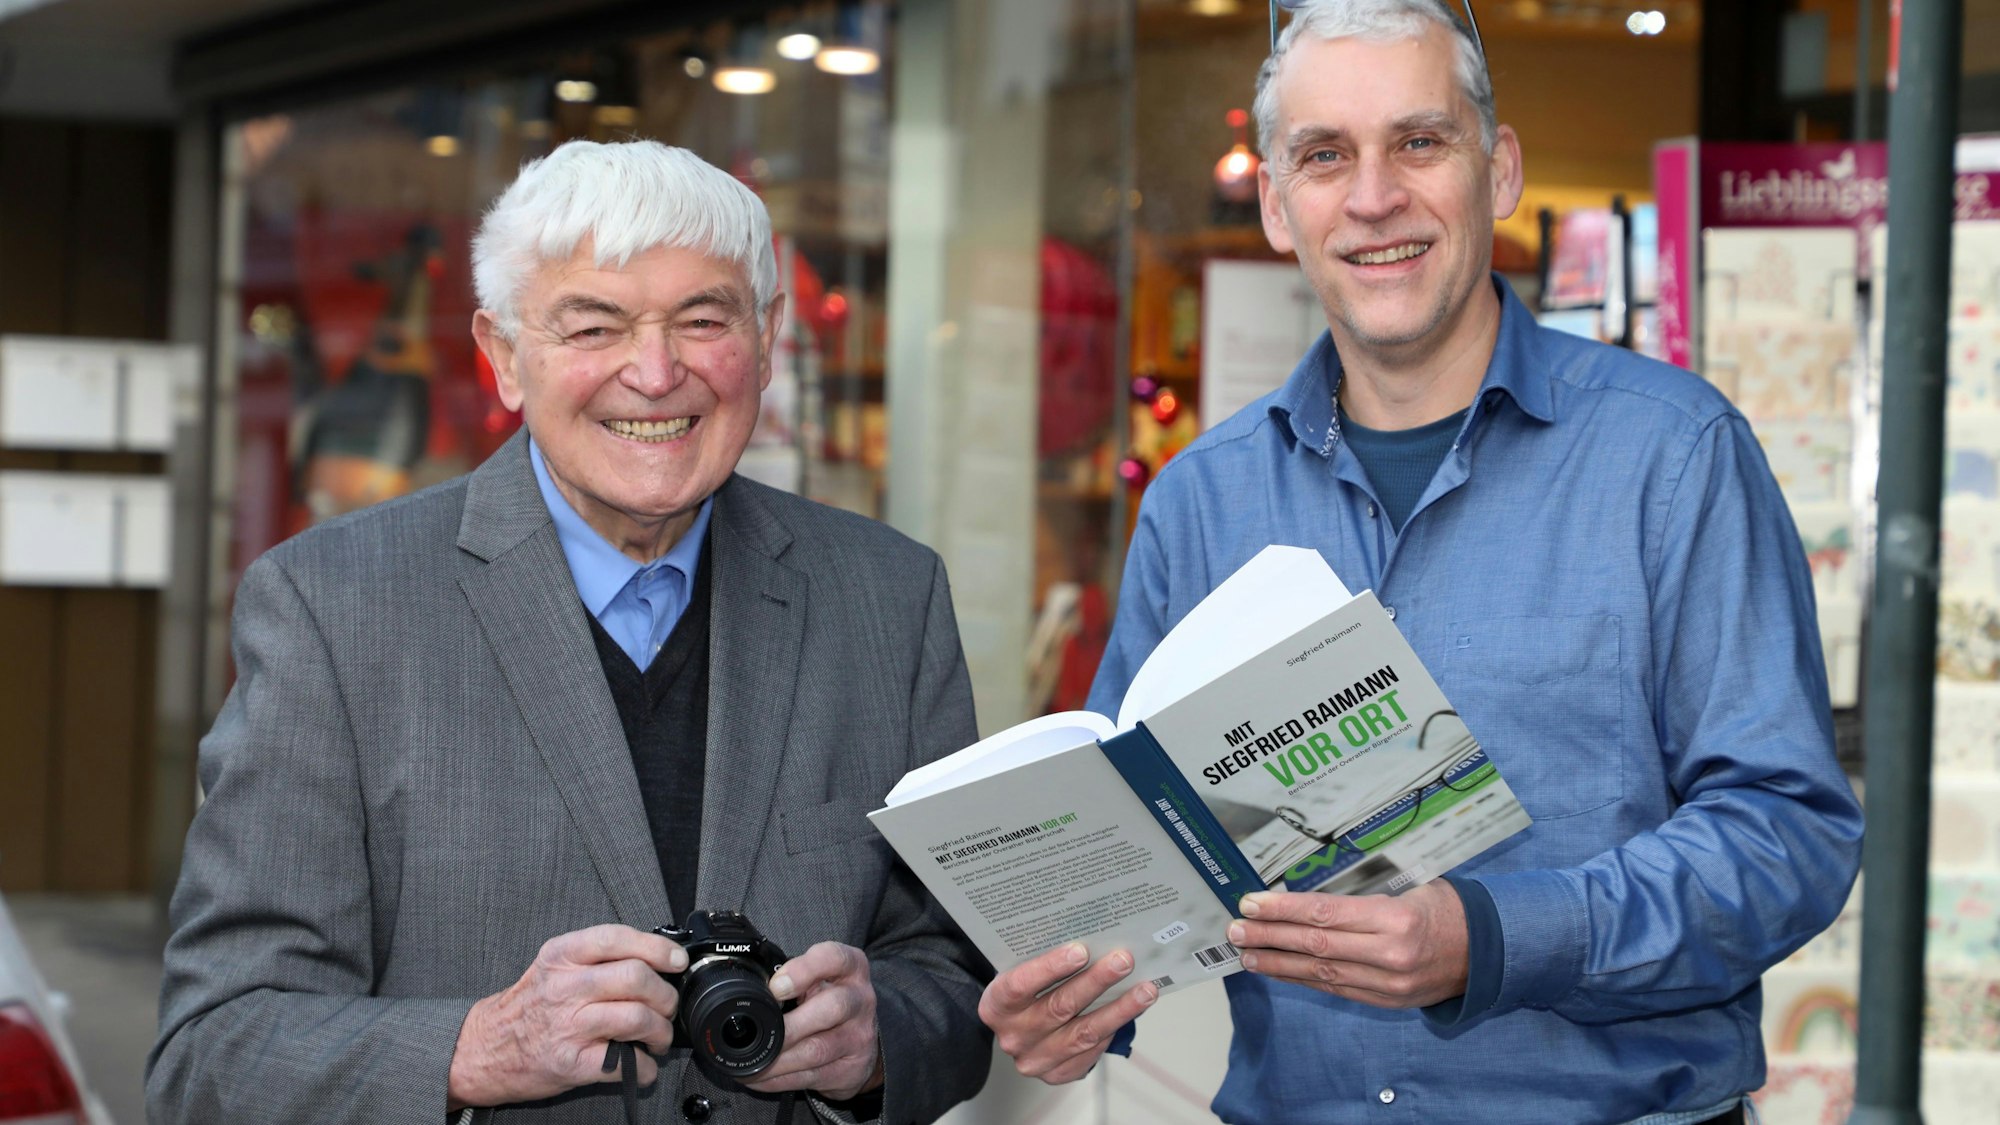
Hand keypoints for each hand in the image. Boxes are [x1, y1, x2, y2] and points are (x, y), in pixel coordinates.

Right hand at [447, 924, 685, 1109]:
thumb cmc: (527, 1007)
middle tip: (667, 1005)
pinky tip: (642, 1063)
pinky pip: (626, 1063)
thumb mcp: (551, 966)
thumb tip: (652, 958)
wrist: (483, 1050)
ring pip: (637, 1018)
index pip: (616, 938)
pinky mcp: (571, 1062)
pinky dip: (645, 1067)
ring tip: (657, 1037)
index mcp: (561, 956)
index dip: (656, 947)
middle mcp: (564, 987)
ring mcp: (568, 1026)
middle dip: (665, 994)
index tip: (676, 960)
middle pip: (636, 977)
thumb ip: (595, 958)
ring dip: (660, 1032)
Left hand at [743, 942, 882, 1101]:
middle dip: (790, 1025)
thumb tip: (753, 990)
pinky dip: (780, 1080)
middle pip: (832, 1007)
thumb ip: (793, 976)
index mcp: (851, 968)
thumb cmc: (829, 1000)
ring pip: (817, 1050)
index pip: (834, 958)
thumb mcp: (819, 979)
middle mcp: (860, 1000)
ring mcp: (859, 1037)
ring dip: (778, 1060)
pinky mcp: (851, 1068)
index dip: (803, 971)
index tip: (775, 987)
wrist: (861, 1040)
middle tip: (760, 1033)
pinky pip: (811, 1077)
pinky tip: (762, 1078)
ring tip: (752, 1064)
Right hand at [978, 943, 1158, 1084]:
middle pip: (1059, 1008)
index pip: (1020, 985)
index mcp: (996, 1006)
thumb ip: (1045, 961)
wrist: (1017, 1028)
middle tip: (1123, 960)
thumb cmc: (1025, 992)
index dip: (1050, 967)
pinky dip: (1114, 1028)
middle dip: (1096, 981)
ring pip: (1084, 1033)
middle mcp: (1013, 1036)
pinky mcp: (1057, 1074)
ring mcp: (1035, 1059)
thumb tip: (1092, 938)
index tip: (1081, 950)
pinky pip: (1092, 1051)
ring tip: (1144, 989)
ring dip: (1119, 1009)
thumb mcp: (1021, 972)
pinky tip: (1132, 1010)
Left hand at [1227, 882, 1468, 1007]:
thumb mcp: (1409, 887)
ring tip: (1246, 954)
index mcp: (1395, 919)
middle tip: (1235, 930)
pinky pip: (1336, 988)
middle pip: (1316, 945)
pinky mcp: (1386, 1001)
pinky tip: (1279, 970)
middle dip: (1270, 937)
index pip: (1325, 913)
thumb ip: (1361, 895)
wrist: (1488, 950)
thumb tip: (1305, 893)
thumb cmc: (1445, 909)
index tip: (1251, 903)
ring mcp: (1388, 984)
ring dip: (1278, 963)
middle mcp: (1389, 955)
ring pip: (1321, 972)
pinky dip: (1303, 979)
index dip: (1283, 910)